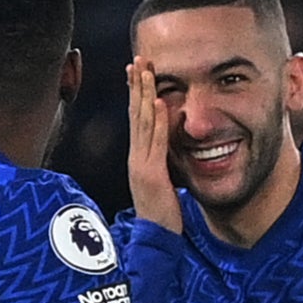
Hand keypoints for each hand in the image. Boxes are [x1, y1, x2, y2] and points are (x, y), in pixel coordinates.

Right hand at [127, 56, 182, 232]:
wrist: (155, 243)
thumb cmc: (161, 216)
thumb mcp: (161, 185)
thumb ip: (162, 165)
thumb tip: (168, 151)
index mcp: (138, 159)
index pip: (136, 120)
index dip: (136, 95)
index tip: (137, 71)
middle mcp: (136, 158)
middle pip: (135, 115)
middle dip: (136, 86)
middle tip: (137, 59)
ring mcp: (141, 165)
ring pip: (142, 123)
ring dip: (144, 95)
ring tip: (146, 70)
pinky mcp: (151, 175)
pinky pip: (155, 143)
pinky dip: (158, 122)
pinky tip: (160, 103)